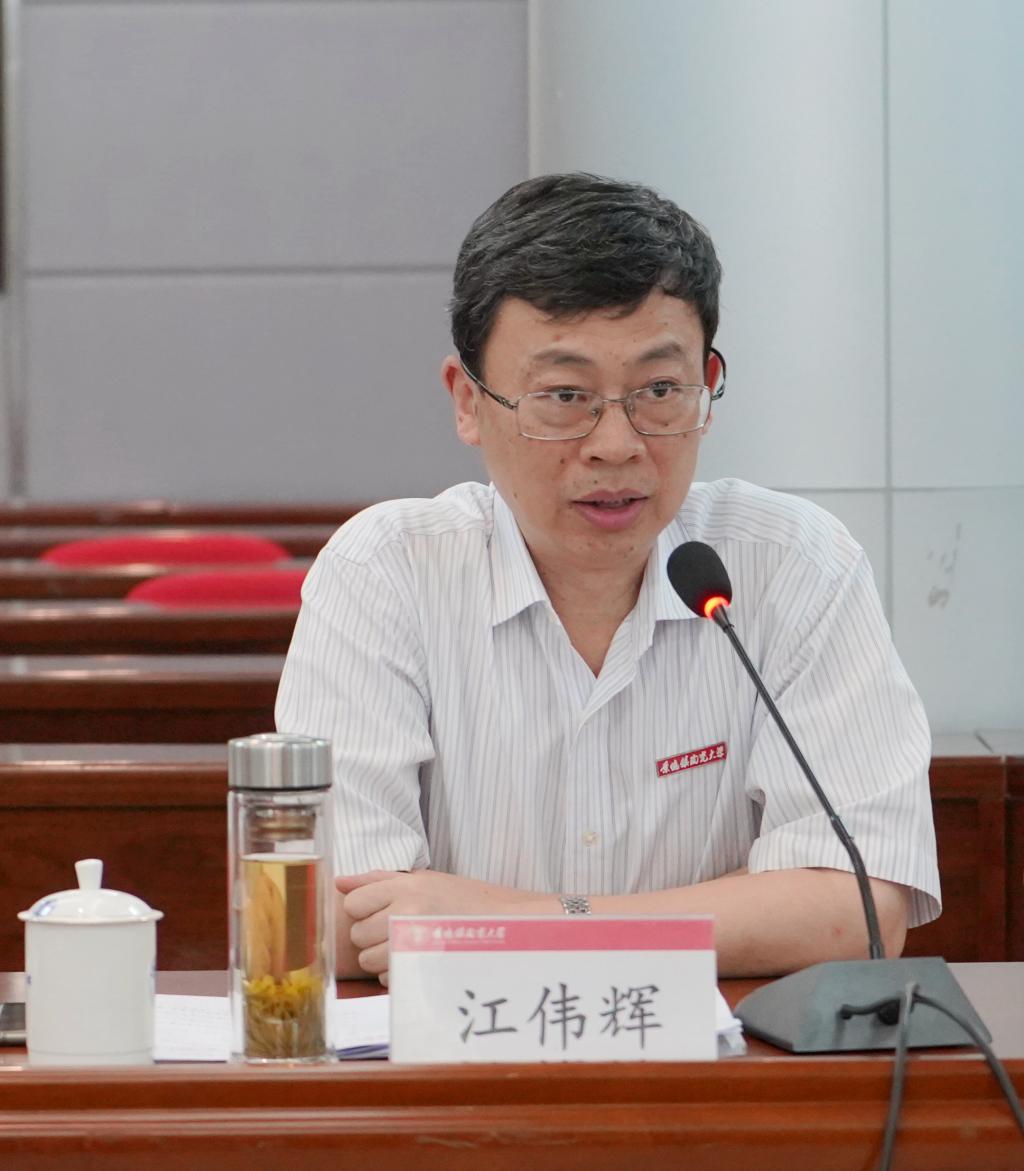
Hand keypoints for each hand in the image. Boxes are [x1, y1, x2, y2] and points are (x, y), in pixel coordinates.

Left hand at [336, 870, 541, 984]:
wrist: (506, 925)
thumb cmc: (464, 901)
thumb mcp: (425, 879)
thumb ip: (378, 880)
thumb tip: (339, 882)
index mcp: (407, 886)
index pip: (353, 903)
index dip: (364, 910)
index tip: (382, 910)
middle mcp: (408, 911)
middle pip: (357, 934)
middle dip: (372, 935)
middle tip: (400, 928)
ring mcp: (415, 943)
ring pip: (368, 960)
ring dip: (382, 957)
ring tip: (408, 944)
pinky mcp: (422, 969)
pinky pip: (386, 978)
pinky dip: (396, 973)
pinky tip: (418, 959)